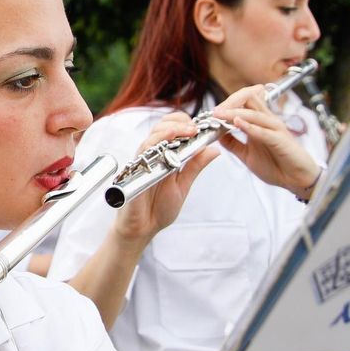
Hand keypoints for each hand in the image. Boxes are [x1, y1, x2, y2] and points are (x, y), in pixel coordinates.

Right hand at [110, 112, 220, 241]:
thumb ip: (195, 166)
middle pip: (162, 126)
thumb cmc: (159, 208)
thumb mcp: (183, 185)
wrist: (143, 229)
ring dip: (172, 129)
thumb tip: (214, 149)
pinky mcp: (135, 169)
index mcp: (164, 156)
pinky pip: (143, 150)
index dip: (185, 123)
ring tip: (189, 131)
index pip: (172, 129)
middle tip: (196, 128)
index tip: (202, 126)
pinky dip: (157, 142)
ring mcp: (143, 160)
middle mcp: (152, 155)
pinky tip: (169, 141)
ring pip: (153, 134)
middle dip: (180, 122)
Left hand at [212, 86, 322, 197]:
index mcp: (260, 122)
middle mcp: (268, 120)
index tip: (211, 113)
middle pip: (249, 99)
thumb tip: (217, 134)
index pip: (243, 102)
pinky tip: (237, 124)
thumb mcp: (247, 154)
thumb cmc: (276, 166)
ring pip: (254, 113)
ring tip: (219, 114)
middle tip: (214, 111)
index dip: (226, 104)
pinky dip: (249, 126)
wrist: (297, 180)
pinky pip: (263, 130)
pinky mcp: (280, 139)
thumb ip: (233, 143)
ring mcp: (275, 128)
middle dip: (229, 102)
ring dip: (234, 113)